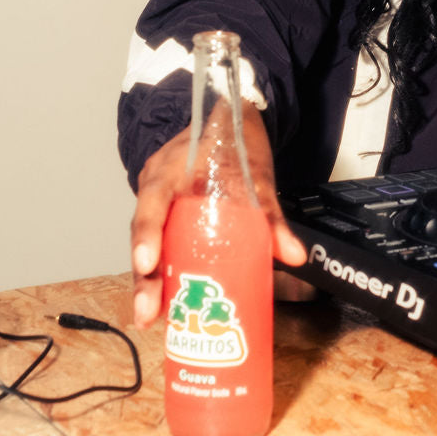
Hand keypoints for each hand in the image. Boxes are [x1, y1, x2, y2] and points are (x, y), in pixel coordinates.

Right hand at [130, 105, 306, 327]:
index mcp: (170, 169)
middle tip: (146, 313)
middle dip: (143, 277)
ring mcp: (158, 202)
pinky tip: (165, 303)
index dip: (148, 235)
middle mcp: (155, 186)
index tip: (148, 264)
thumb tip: (294, 256)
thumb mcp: (257, 177)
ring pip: (146, 245)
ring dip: (148, 282)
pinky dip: (161, 271)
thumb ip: (272, 216)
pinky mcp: (167, 215)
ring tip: (151, 317)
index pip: (153, 203)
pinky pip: (159, 243)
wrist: (232, 118)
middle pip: (142, 234)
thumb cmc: (238, 143)